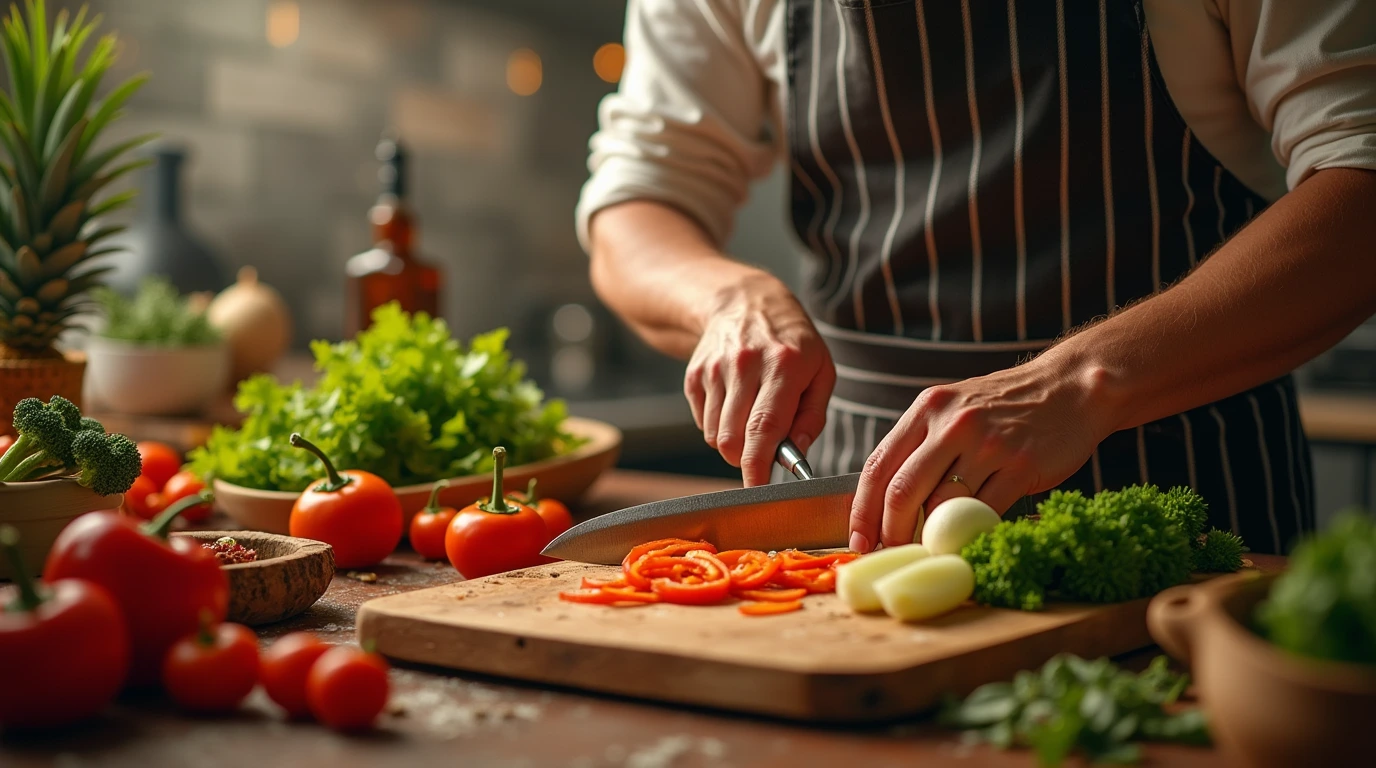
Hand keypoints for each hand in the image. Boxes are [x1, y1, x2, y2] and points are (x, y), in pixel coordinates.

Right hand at [685, 274, 835, 486]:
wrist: (744, 301)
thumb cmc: (792, 343)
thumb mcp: (821, 371)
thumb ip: (812, 416)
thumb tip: (794, 454)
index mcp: (784, 365)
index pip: (765, 427)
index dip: (758, 465)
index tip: (759, 490)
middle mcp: (745, 365)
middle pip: (732, 438)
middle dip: (745, 460)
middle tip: (761, 455)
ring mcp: (715, 368)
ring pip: (715, 435)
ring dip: (733, 442)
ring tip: (751, 418)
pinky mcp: (695, 374)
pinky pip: (702, 422)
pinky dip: (718, 426)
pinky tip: (734, 403)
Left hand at [848, 355, 1115, 551]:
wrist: (1070, 387)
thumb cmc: (1005, 405)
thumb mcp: (953, 408)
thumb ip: (921, 446)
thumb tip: (885, 500)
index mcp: (927, 409)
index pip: (878, 466)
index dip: (862, 511)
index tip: (858, 540)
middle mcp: (952, 423)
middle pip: (902, 491)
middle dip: (889, 532)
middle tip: (888, 554)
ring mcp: (987, 444)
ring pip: (941, 506)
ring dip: (930, 537)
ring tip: (927, 550)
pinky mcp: (1021, 465)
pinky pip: (984, 512)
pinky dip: (969, 534)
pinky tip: (963, 543)